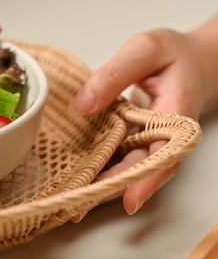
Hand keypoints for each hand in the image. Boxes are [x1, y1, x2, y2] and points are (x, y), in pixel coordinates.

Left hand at [70, 21, 217, 219]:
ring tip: (71, 206)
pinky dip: (99, 171)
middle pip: (141, 170)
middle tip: (77, 208)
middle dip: (110, 190)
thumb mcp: (144, 50)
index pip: (165, 153)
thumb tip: (82, 105)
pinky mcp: (135, 142)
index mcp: (176, 115)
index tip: (129, 199)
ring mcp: (150, 142)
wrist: (189, 61)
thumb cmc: (172, 55)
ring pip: (127, 170)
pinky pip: (119, 160)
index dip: (147, 178)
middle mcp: (165, 136)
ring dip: (101, 187)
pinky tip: (76, 183)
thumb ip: (114, 75)